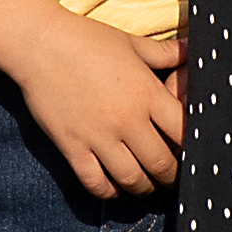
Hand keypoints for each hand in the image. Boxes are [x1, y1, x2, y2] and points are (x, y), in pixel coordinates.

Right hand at [13, 14, 188, 200]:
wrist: (39, 43)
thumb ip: (165, 53)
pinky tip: (113, 186)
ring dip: (143, 188)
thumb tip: (192, 48)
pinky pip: (96, 183)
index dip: (192, 148)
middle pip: (162, 165)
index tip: (190, 154)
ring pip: (132, 180)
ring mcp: (98, 136)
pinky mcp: (72, 146)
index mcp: (147, 93)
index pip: (184, 134)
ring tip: (145, 185)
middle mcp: (127, 119)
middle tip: (171, 177)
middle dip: (171, 176)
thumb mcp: (131, 44)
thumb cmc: (87, 40)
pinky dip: (108, 192)